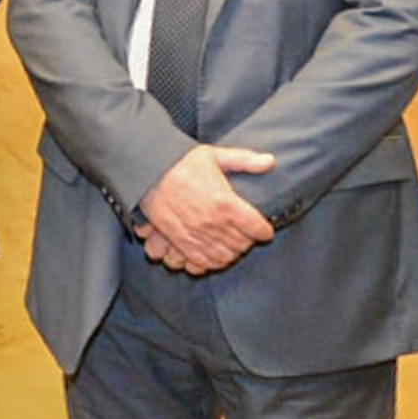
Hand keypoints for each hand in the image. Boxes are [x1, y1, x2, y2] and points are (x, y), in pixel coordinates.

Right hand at [135, 145, 276, 273]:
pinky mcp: (179, 241)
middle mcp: (213, 222)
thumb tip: (270, 161)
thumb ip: (245, 160)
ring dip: (232, 253)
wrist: (146, 171)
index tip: (264, 229)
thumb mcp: (215, 156)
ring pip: (224, 256)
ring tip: (231, 246)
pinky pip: (202, 262)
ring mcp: (195, 234)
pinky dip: (212, 263)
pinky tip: (214, 256)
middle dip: (248, 242)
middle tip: (246, 236)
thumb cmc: (180, 162)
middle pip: (242, 244)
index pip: (257, 227)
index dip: (264, 230)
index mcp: (225, 202)